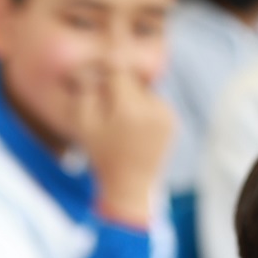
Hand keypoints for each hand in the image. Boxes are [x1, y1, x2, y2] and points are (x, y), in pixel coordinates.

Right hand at [73, 70, 173, 228]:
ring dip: (133, 100)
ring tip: (124, 126)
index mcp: (127, 109)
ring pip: (144, 91)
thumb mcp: (84, 126)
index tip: (104, 71)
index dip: (108, 69)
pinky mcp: (173, 121)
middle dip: (119, 88)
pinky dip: (145, 112)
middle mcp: (151, 108)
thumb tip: (89, 68)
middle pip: (133, 79)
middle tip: (111, 107)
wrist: (129, 188)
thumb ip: (85, 93)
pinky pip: (156, 104)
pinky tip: (137, 132)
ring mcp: (165, 114)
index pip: (118, 71)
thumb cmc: (102, 157)